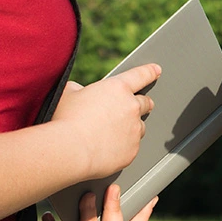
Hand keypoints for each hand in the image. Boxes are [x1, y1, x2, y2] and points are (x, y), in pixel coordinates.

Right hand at [51, 64, 160, 179]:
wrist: (69, 150)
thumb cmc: (64, 121)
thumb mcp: (68, 94)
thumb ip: (79, 89)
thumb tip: (78, 91)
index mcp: (118, 88)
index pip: (140, 75)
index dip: (150, 71)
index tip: (156, 70)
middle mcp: (131, 107)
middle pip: (145, 103)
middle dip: (142, 104)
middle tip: (132, 108)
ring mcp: (134, 130)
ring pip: (139, 127)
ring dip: (131, 127)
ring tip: (112, 133)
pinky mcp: (132, 150)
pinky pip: (132, 147)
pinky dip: (124, 147)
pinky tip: (108, 148)